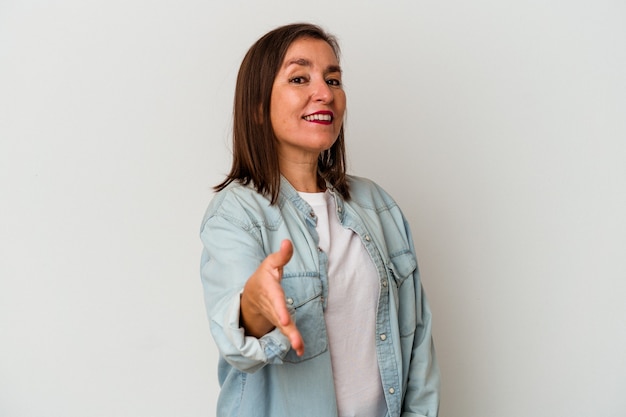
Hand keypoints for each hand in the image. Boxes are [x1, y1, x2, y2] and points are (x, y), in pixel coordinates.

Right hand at [240, 239, 303, 355]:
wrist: (251, 295)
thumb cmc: (264, 277)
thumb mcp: (270, 263)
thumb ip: (281, 256)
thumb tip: (287, 241)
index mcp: (270, 291)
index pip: (276, 300)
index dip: (280, 310)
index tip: (285, 321)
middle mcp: (272, 306)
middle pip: (280, 318)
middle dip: (287, 328)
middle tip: (292, 337)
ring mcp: (276, 316)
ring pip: (284, 328)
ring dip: (292, 338)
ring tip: (299, 347)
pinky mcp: (281, 322)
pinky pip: (287, 333)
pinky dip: (294, 341)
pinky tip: (302, 350)